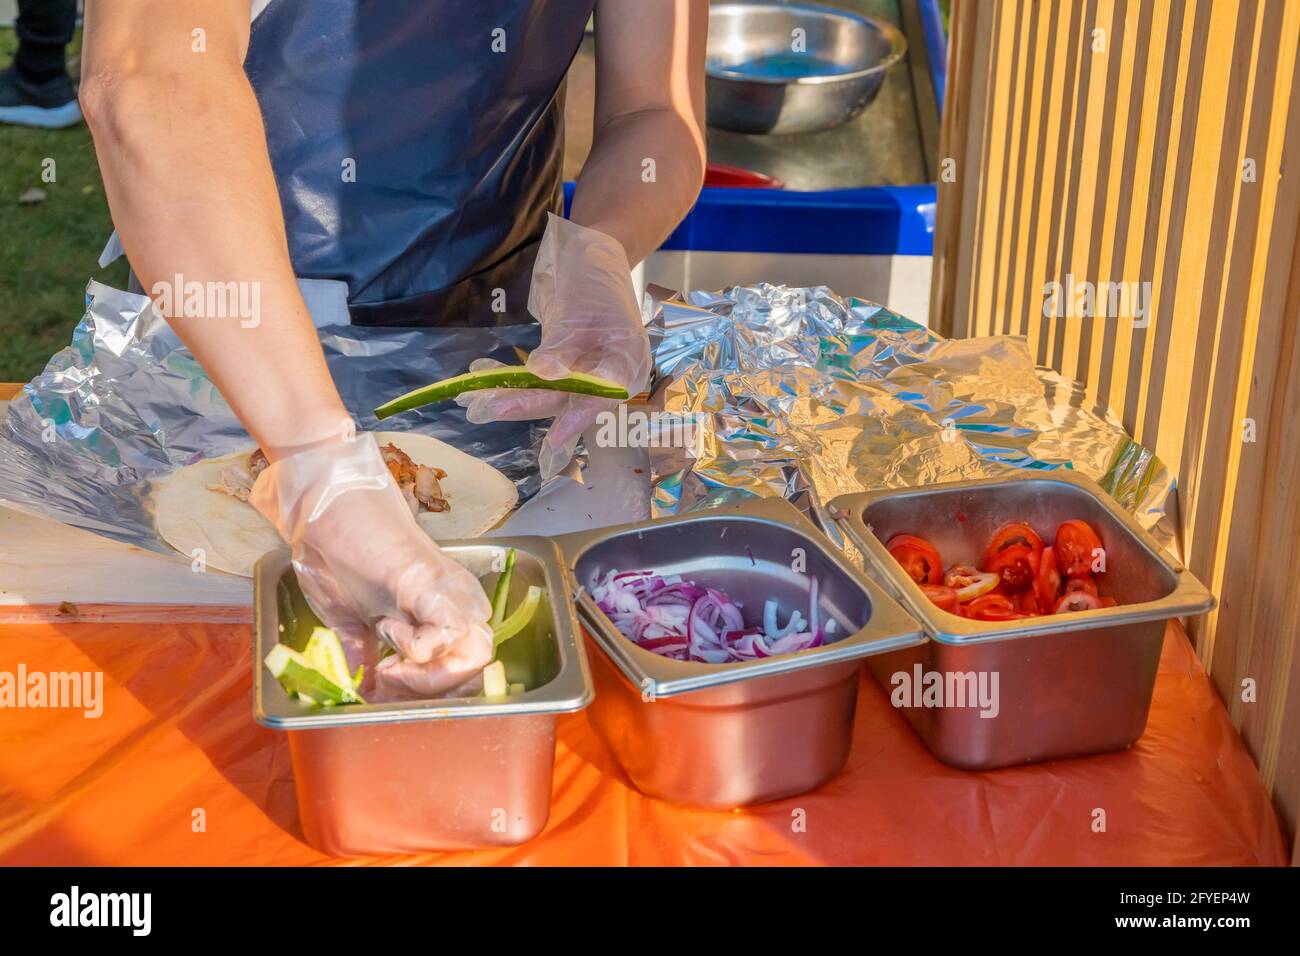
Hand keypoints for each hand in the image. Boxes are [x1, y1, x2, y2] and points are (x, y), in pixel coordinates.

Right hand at [250, 433, 493, 698]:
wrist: (325, 507)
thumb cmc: (335, 554)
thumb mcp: (350, 618)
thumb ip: (364, 651)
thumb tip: (365, 686)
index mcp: (440, 613)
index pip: (461, 668)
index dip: (426, 691)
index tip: (384, 688)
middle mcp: (457, 603)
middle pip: (476, 667)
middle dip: (431, 690)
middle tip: (390, 679)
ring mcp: (453, 592)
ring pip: (476, 656)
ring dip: (429, 675)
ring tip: (391, 662)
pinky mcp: (438, 583)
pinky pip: (451, 635)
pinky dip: (419, 650)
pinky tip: (389, 629)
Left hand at [459, 213, 651, 477]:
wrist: (591, 254)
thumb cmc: (596, 279)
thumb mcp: (580, 311)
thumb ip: (563, 347)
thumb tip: (543, 375)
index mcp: (627, 362)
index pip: (601, 396)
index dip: (576, 419)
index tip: (554, 439)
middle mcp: (608, 375)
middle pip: (568, 397)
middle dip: (528, 404)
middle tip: (488, 409)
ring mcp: (584, 370)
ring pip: (548, 392)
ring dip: (514, 395)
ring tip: (476, 401)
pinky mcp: (562, 364)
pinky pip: (538, 378)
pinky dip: (512, 378)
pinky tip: (484, 376)